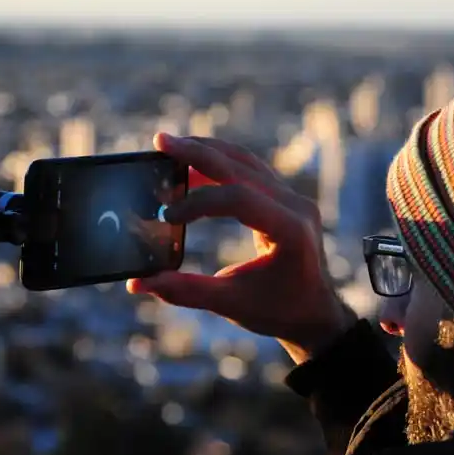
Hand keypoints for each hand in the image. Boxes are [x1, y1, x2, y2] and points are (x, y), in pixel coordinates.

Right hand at [127, 134, 356, 363]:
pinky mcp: (285, 198)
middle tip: (160, 141)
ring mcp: (293, 198)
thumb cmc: (278, 311)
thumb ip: (187, 291)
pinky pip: (250, 170)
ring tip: (171, 146)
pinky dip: (220, 164)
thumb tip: (139, 283)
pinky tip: (192, 164)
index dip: (198, 202)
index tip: (167, 217)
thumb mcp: (232, 304)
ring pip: (245, 161)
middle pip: (241, 167)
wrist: (315, 313)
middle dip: (198, 153)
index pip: (239, 199)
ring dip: (207, 151)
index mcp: (291, 231)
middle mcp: (297, 206)